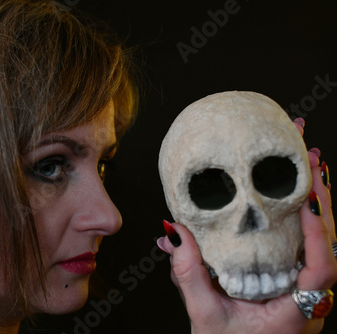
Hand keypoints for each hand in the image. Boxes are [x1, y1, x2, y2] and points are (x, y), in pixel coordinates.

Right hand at [157, 119, 336, 333]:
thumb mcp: (203, 313)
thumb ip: (188, 274)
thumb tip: (174, 233)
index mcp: (293, 313)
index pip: (321, 271)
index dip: (319, 234)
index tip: (307, 201)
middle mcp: (308, 302)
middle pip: (330, 248)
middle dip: (323, 201)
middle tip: (312, 162)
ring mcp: (304, 292)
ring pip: (324, 245)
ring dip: (320, 205)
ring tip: (310, 168)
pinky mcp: (294, 284)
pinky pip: (310, 248)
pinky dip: (309, 219)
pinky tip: (302, 196)